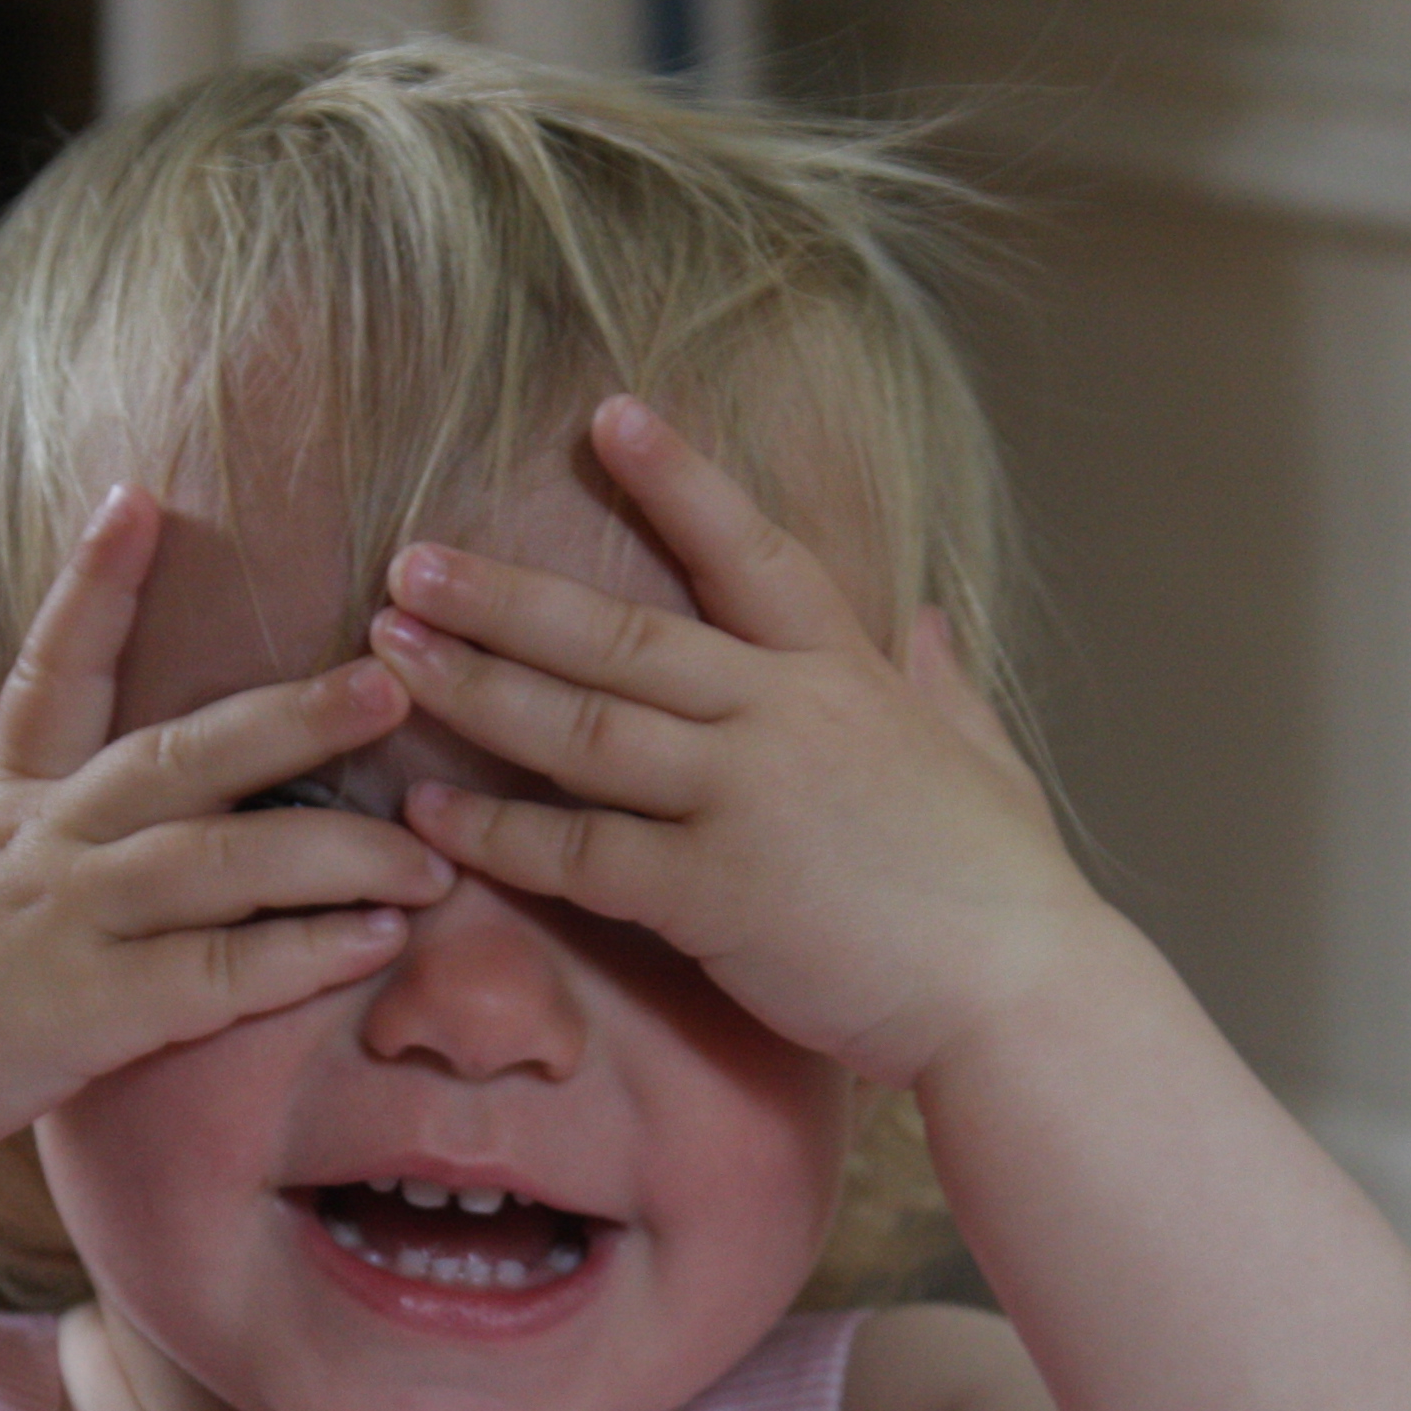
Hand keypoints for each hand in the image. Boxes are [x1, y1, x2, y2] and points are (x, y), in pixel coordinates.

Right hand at [0, 485, 452, 1175]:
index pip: (52, 670)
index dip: (98, 583)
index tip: (142, 497)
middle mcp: (38, 844)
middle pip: (185, 755)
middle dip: (296, 715)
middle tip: (396, 674)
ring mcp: (64, 924)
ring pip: (225, 862)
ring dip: (340, 852)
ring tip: (434, 851)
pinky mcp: (83, 1013)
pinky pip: (217, 975)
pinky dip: (302, 955)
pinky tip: (374, 942)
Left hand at [371, 396, 1095, 1089]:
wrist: (1020, 995)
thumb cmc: (1005, 892)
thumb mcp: (984, 757)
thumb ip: (941, 684)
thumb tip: (927, 619)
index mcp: (850, 674)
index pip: (752, 551)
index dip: (679, 479)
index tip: (606, 415)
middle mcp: (784, 716)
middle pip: (622, 633)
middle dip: (506, 594)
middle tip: (410, 559)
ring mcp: (744, 800)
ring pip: (582, 727)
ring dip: (477, 685)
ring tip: (390, 650)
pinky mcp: (712, 893)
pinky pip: (579, 853)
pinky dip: (498, 831)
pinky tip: (430, 811)